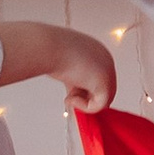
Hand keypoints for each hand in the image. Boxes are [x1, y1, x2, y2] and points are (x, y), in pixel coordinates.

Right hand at [0, 19, 121, 110]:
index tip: (69, 91)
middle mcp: (106, 58)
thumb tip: (73, 92)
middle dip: (84, 97)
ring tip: (68, 97)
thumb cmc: (49, 51)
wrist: (46, 46)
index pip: (96, 77)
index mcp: (97, 51)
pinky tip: (70, 98)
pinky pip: (99, 105)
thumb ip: (73, 75)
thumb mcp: (64, 63)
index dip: (83, 88)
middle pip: (102, 89)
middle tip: (68, 98)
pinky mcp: (105, 82)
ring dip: (83, 103)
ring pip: (102, 99)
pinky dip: (84, 107)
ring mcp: (107, 70)